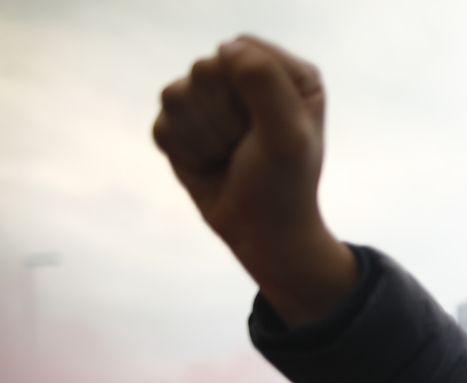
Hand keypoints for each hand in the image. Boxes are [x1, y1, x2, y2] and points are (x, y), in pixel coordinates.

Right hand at [152, 36, 356, 325]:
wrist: (261, 232)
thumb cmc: (282, 184)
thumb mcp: (287, 135)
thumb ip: (264, 82)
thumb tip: (225, 48)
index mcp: (286, 73)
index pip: (240, 51)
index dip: (245, 92)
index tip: (265, 126)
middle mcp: (247, 78)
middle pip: (204, 70)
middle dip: (223, 118)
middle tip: (247, 146)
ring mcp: (211, 99)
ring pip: (175, 95)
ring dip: (204, 137)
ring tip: (229, 155)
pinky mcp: (182, 123)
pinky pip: (162, 125)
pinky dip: (186, 152)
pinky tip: (210, 164)